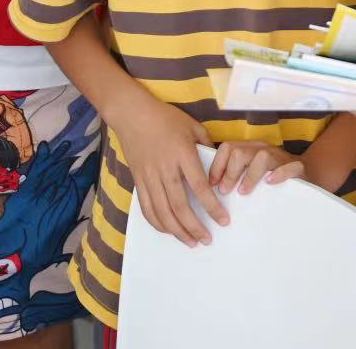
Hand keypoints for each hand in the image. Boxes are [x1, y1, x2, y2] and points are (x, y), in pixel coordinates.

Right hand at [111, 100, 225, 246]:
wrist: (132, 114)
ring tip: (191, 241)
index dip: (212, 207)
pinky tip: (169, 231)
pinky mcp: (138, 181)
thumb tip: (217, 164)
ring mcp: (149, 177)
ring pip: (163, 212)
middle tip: (208, 239)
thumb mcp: (192, 125)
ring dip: (177, 231)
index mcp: (183, 155)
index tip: (223, 220)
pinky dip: (158, 223)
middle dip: (195, 227)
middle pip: (180, 206)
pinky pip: (147, 208)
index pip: (200, 187)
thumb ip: (206, 145)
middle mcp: (165, 169)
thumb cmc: (165, 118)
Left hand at [207, 142, 303, 197]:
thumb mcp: (250, 172)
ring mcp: (281, 157)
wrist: (305, 173)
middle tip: (225, 191)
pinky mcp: (298, 167)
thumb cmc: (271, 176)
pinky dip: (279, 175)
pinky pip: (289, 167)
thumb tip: (210, 187)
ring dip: (250, 176)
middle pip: (240, 152)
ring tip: (243, 192)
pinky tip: (270, 183)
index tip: (212, 184)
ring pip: (262, 156)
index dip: (217, 166)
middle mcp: (263, 149)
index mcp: (250, 148)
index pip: (227, 148)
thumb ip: (234, 173)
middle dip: (230, 173)